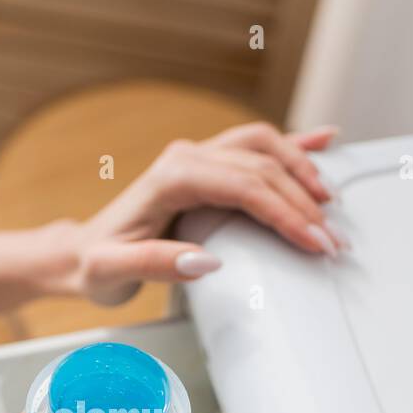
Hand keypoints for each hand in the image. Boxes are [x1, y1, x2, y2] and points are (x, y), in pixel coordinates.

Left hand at [61, 122, 346, 304]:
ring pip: (266, 147)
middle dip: (305, 204)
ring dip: (304, 172)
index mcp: (171, 176)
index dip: (285, 214)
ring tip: (330, 206)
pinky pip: (256, 146)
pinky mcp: (206, 168)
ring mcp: (198, 158)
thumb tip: (207, 261)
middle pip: (263, 167)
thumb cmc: (95, 265)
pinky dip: (293, 143)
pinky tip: (324, 139)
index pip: (245, 187)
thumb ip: (154, 265)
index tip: (313, 242)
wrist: (80, 255)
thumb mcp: (112, 272)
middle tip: (332, 241)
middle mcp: (187, 157)